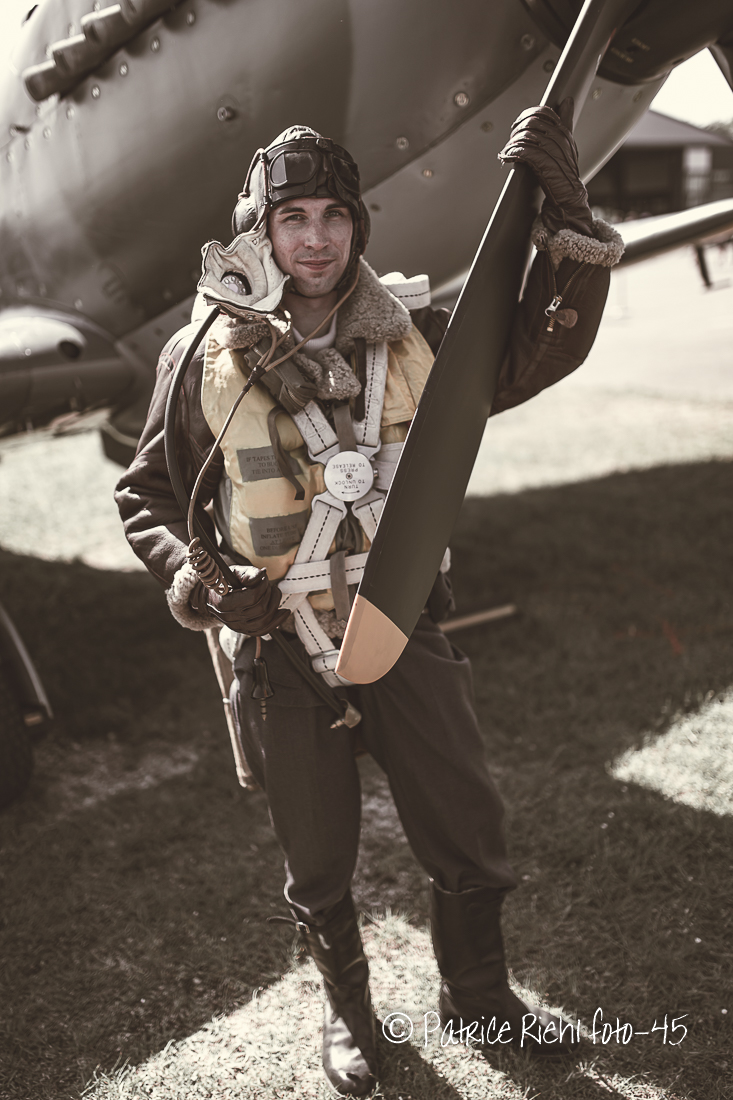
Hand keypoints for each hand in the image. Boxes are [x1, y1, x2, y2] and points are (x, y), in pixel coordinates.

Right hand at [192, 565, 289, 634]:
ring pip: (264, 621)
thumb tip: (262, 575)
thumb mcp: (234, 571)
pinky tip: (283, 613)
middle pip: (260, 609)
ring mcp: (236, 626)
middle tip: (269, 585)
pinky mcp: (243, 630)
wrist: (212, 596)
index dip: (263, 586)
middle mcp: (230, 618)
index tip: (264, 578)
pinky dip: (276, 622)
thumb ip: (248, 573)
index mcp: (224, 602)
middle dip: (270, 594)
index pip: (252, 597)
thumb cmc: (224, 581)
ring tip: (274, 593)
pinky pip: (262, 631)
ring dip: (275, 605)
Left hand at [498, 97, 592, 236]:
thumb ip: (563, 127)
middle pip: (534, 123)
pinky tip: (507, 157)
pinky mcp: (546, 167)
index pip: (546, 113)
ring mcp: (554, 154)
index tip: (518, 125)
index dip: (528, 115)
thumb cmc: (563, 178)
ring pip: (528, 137)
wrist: (569, 203)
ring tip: (507, 151)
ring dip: (512, 143)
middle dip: (517, 129)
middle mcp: (561, 142)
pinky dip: (513, 153)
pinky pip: (526, 153)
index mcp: (565, 135)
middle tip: (510, 139)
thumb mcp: (565, 148)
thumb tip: (566, 102)